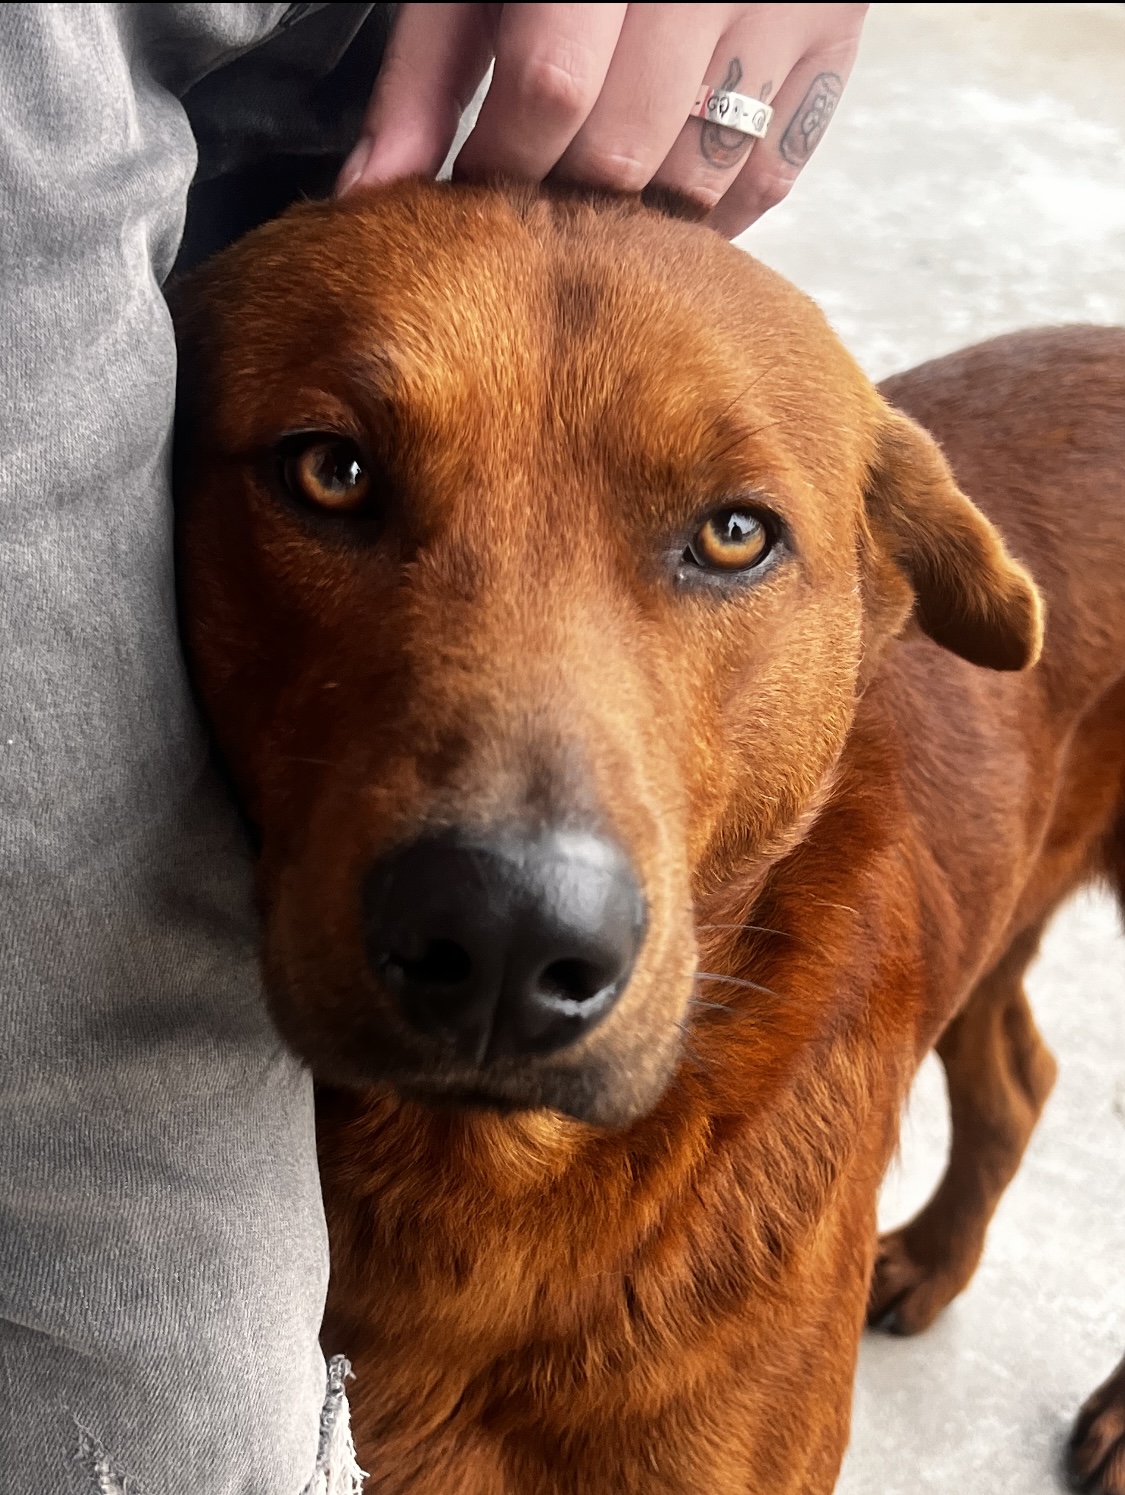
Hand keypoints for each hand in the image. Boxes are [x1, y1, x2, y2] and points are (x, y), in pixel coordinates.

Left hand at [336, 3, 867, 236]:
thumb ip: (428, 69)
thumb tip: (374, 192)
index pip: (552, 84)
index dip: (500, 161)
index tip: (472, 190)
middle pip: (627, 147)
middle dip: (563, 197)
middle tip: (534, 195)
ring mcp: (790, 2)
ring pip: (702, 175)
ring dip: (636, 215)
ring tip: (596, 194)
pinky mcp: (837, 37)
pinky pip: (773, 172)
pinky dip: (716, 210)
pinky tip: (667, 197)